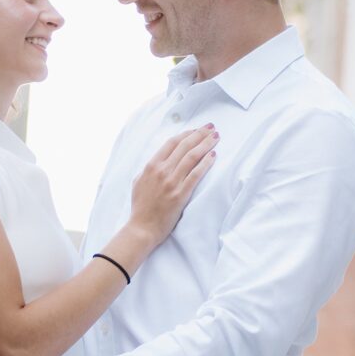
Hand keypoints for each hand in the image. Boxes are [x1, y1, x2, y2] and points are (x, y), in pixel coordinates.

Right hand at [130, 125, 217, 245]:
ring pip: (192, 157)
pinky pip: (196, 174)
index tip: (196, 130)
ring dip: (206, 144)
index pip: (171, 143)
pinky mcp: (180, 194)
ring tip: (216, 137)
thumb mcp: (138, 182)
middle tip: (211, 128)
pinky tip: (213, 156)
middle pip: (184, 146)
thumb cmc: (140, 207)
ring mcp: (171, 182)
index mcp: (151, 166)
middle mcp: (161, 171)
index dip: (186, 134)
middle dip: (199, 134)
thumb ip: (148, 170)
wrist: (142, 227)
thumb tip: (157, 162)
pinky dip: (206, 163)